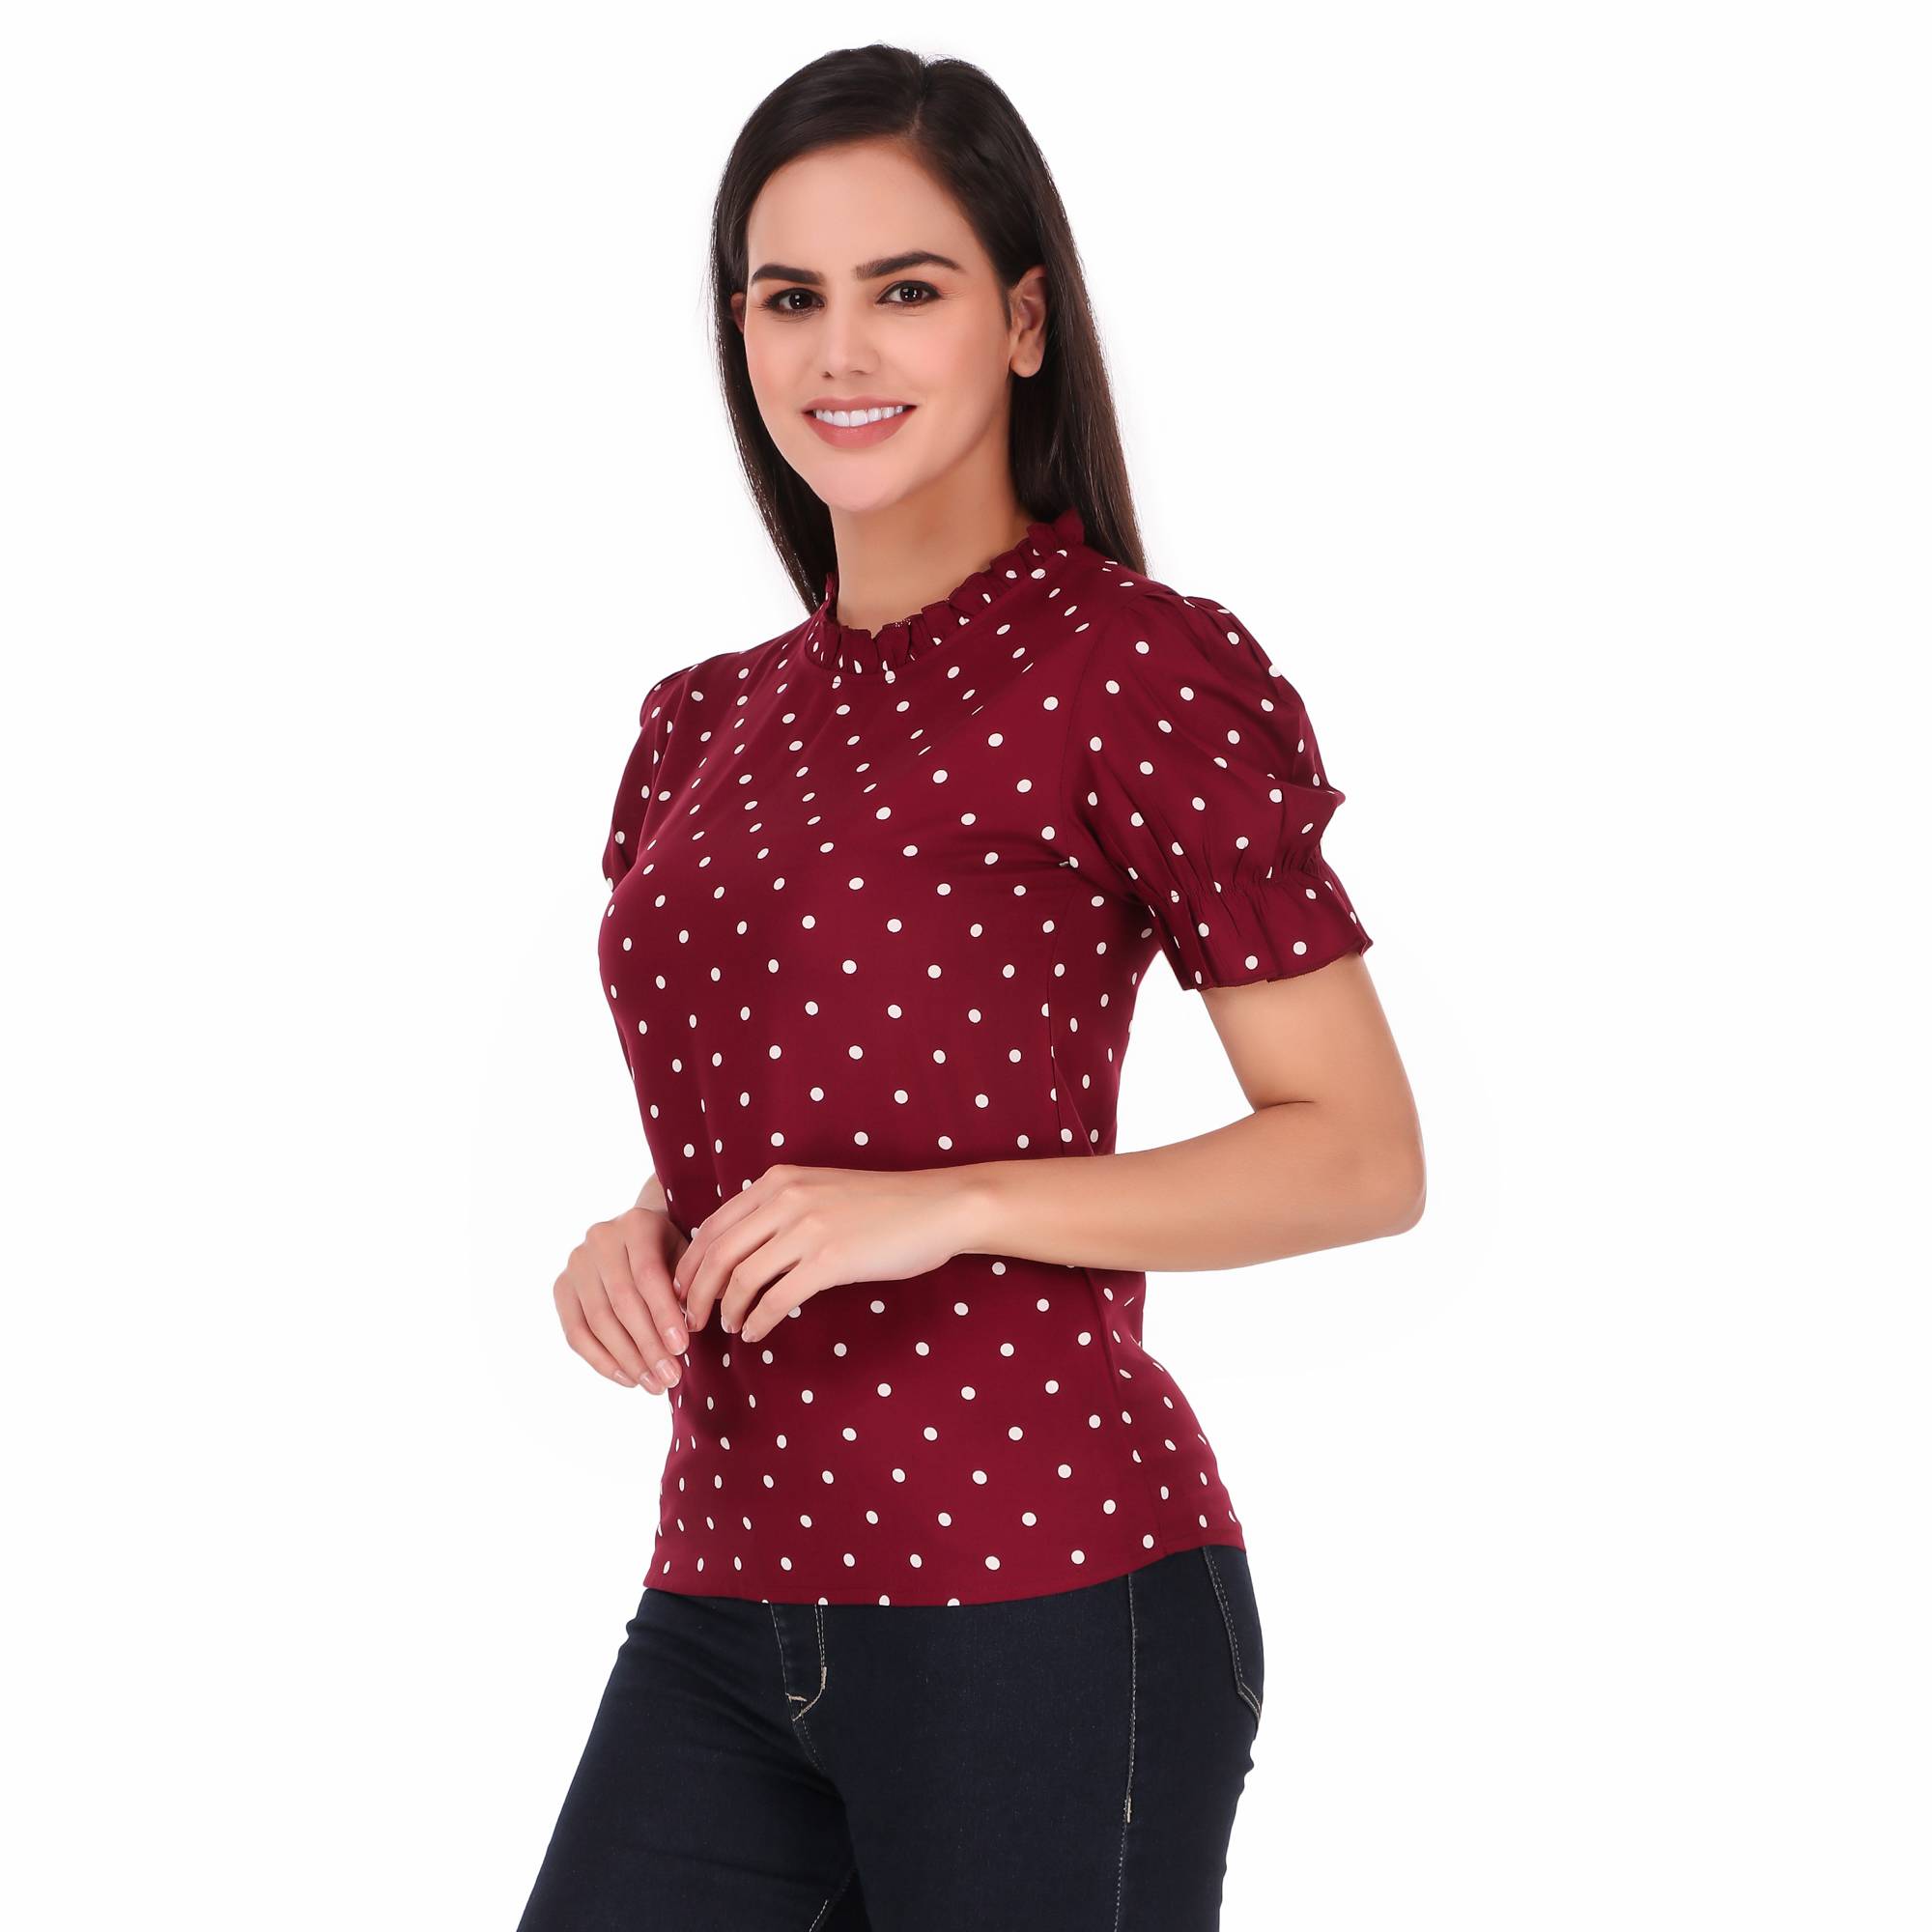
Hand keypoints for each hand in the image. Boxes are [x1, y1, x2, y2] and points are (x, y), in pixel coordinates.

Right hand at [553, 1205, 691, 1393]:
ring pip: (598, 1321)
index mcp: (636, 1223)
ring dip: (628, 1360)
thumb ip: (693, 1283)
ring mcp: (575, 1263)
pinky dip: (602, 1361)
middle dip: (648, 1345)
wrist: (638, 1237)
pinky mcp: (561, 1288)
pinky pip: (576, 1333)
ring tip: (655, 1385)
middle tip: (671, 1378)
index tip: (681, 1348)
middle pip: (621, 1302)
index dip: (663, 1314)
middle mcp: (600, 1238)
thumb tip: (699, 1319)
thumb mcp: (689, 1257)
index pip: (647, 1275)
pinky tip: (629, 1379)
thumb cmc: (672, 1252)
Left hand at [674, 1164, 978, 1346]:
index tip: (682, 1290)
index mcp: (779, 1181)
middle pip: (718, 1253)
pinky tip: (755, 1333)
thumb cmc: (883, 1205)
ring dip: (726, 1309)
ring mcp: (808, 1228)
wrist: (937, 1207)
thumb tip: (743, 1247)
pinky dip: (758, 1320)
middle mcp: (786, 1199)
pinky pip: (777, 1298)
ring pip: (742, 1278)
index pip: (714, 1225)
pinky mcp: (830, 1259)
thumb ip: (781, 1208)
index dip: (691, 1263)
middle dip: (696, 1292)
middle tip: (690, 1320)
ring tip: (726, 1328)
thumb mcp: (821, 1190)